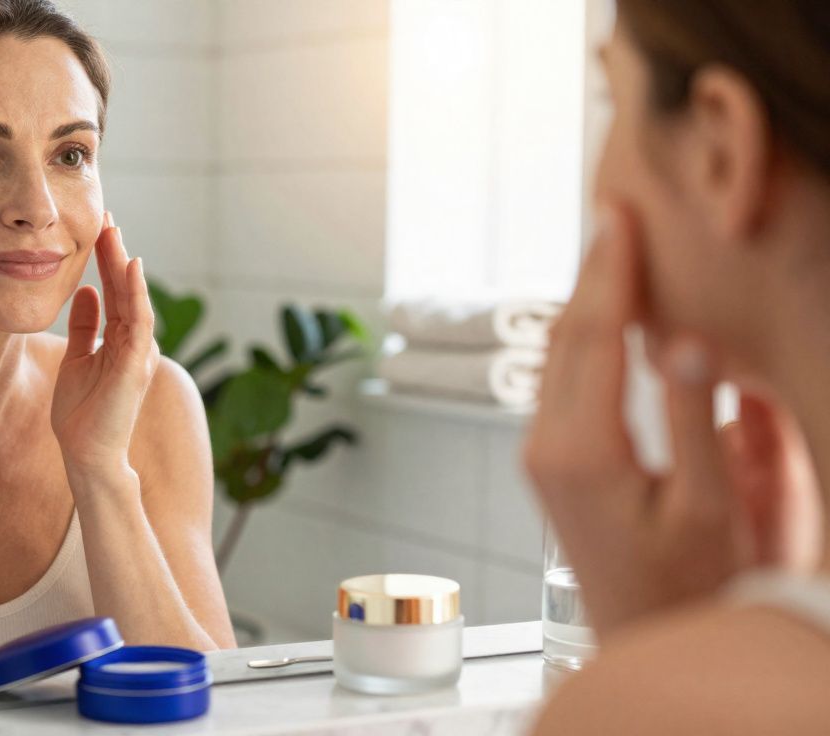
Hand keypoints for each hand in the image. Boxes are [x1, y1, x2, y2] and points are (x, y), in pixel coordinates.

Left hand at [51, 212, 159, 479]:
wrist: (87, 455)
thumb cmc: (81, 415)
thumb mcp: (77, 360)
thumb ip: (84, 328)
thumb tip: (86, 292)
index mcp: (120, 340)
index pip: (114, 290)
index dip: (105, 259)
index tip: (95, 228)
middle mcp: (135, 342)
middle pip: (126, 287)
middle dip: (114, 251)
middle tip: (105, 216)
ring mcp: (139, 351)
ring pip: (134, 297)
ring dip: (123, 263)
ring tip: (113, 230)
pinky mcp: (137, 363)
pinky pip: (139, 320)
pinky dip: (136, 292)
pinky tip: (129, 266)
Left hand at [524, 204, 808, 635]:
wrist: (647, 641)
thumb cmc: (690, 586)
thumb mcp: (709, 508)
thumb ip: (695, 422)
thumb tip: (683, 340)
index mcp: (582, 451)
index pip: (595, 335)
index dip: (611, 271)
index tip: (620, 215)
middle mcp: (547, 446)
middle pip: (567, 336)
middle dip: (593, 273)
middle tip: (614, 214)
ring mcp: (541, 455)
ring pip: (557, 356)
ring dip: (585, 301)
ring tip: (611, 250)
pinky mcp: (550, 463)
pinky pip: (562, 380)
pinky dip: (584, 338)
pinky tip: (607, 318)